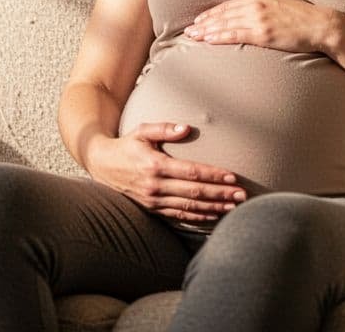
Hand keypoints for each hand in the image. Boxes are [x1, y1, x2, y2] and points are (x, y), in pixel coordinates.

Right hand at [84, 122, 246, 222]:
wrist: (102, 165)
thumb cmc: (127, 144)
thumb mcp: (142, 130)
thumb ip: (164, 128)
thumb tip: (187, 128)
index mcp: (155, 165)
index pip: (191, 172)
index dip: (213, 175)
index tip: (233, 176)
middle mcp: (155, 186)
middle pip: (194, 193)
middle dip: (220, 194)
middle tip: (242, 195)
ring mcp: (153, 201)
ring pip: (189, 208)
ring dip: (214, 208)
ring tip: (235, 207)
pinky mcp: (152, 210)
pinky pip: (179, 215)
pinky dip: (198, 217)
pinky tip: (214, 215)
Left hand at [185, 0, 334, 52]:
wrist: (320, 24)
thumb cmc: (304, 15)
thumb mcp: (282, 0)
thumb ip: (265, 3)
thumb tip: (252, 7)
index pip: (229, 5)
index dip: (212, 13)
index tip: (200, 19)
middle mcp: (256, 5)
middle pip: (223, 14)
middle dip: (204, 22)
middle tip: (189, 30)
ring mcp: (259, 19)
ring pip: (226, 24)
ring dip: (207, 30)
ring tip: (193, 36)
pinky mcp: (263, 34)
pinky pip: (236, 35)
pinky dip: (220, 36)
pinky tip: (208, 40)